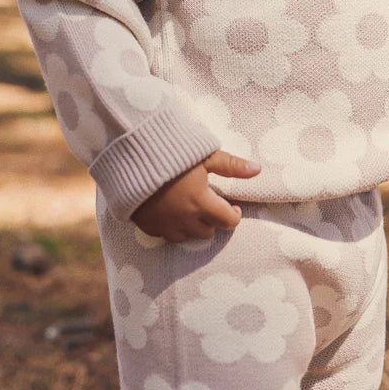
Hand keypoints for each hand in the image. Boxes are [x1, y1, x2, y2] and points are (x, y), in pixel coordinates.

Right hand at [130, 150, 260, 242]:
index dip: (234, 214)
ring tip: (191, 206)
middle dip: (213, 219)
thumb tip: (258, 169)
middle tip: (210, 202)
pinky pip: (167, 235)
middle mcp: (184, 219)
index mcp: (201, 202)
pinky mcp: (148, 226)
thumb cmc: (171, 152)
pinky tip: (171, 210)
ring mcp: (165, 225)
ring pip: (188, 237)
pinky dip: (173, 226)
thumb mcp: (204, 155)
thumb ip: (231, 165)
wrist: (130, 157)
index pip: (228, 221)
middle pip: (209, 231)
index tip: (233, 204)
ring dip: (194, 225)